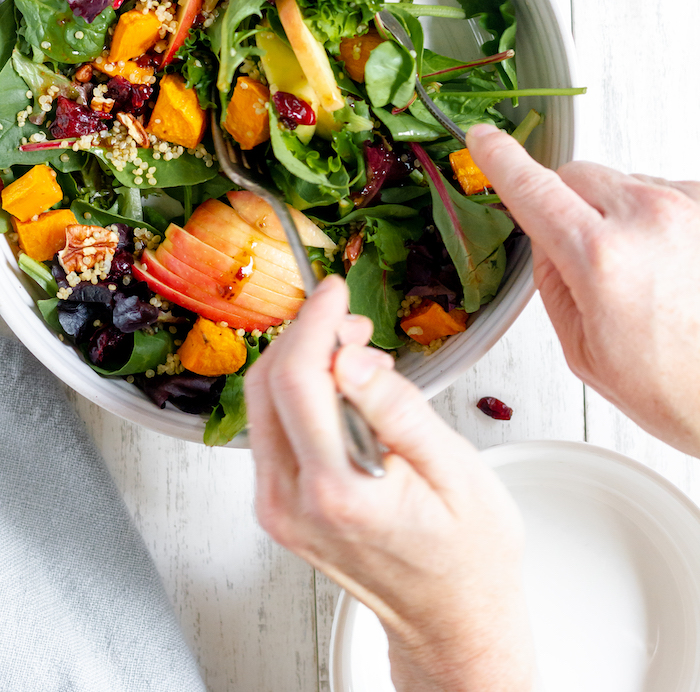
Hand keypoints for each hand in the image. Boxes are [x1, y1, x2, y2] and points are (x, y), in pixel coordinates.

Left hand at [245, 275, 533, 691]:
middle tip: (354, 322)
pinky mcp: (280, 508)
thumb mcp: (457, 472)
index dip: (313, 321)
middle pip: (266, 385)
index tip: (337, 291)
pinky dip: (302, 396)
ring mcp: (279, 509)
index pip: (297, 379)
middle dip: (307, 335)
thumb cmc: (468, 556)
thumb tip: (349, 358)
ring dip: (304, 363)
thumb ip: (398, 410)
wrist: (453, 623)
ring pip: (263, 404)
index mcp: (339, 491)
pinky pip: (274, 430)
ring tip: (361, 361)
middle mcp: (293, 502)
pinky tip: (345, 394)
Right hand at [468, 123, 699, 455]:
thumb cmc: (674, 386)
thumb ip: (552, 279)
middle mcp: (648, 218)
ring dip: (617, 215)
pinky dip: (655, 221)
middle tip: (585, 258)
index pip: (533, 189)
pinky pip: (663, 194)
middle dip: (568, 206)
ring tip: (643, 274)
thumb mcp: (582, 348)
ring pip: (622, 184)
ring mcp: (687, 207)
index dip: (500, 161)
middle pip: (577, 176)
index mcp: (601, 256)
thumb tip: (544, 236)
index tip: (484, 141)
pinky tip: (668, 265)